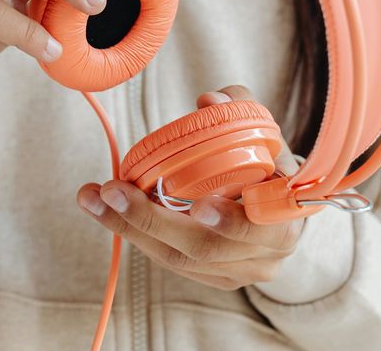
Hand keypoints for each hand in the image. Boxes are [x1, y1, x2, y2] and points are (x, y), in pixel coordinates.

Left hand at [76, 86, 305, 290]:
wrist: (280, 207)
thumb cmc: (270, 165)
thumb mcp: (264, 132)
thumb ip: (240, 110)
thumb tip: (208, 101)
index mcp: (286, 219)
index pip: (261, 227)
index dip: (231, 221)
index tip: (199, 206)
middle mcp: (265, 255)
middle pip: (204, 248)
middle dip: (152, 220)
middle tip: (113, 191)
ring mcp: (237, 272)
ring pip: (178, 259)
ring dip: (130, 228)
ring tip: (94, 198)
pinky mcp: (212, 278)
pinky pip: (168, 260)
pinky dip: (135, 234)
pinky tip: (106, 210)